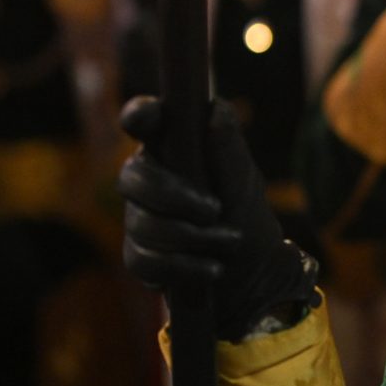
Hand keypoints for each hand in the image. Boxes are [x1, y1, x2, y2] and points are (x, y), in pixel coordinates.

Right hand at [118, 97, 318, 339]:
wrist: (253, 273)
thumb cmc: (246, 215)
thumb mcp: (244, 184)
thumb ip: (229, 151)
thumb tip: (216, 112)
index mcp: (172, 148)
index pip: (145, 121)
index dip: (138, 114)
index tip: (144, 118)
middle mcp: (149, 179)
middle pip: (132, 177)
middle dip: (172, 196)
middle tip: (215, 209)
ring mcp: (139, 217)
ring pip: (141, 224)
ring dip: (191, 237)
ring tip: (230, 242)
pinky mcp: (139, 255)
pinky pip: (143, 260)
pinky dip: (184, 266)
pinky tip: (213, 269)